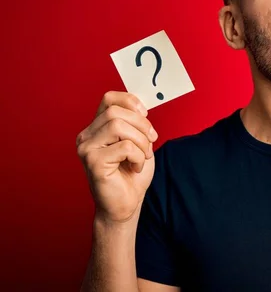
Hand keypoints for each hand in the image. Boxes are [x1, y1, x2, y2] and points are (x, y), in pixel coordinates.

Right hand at [76, 91, 157, 223]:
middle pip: (116, 112)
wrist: (126, 204)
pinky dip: (137, 156)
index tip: (146, 115)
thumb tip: (141, 107)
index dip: (131, 102)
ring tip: (142, 156)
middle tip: (151, 142)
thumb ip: (135, 123)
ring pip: (118, 126)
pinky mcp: (93, 162)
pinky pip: (124, 146)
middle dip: (142, 125)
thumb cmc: (131, 174)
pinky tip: (135, 167)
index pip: (109, 99)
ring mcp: (86, 149)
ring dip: (140, 141)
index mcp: (96, 127)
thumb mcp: (138, 141)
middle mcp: (86, 136)